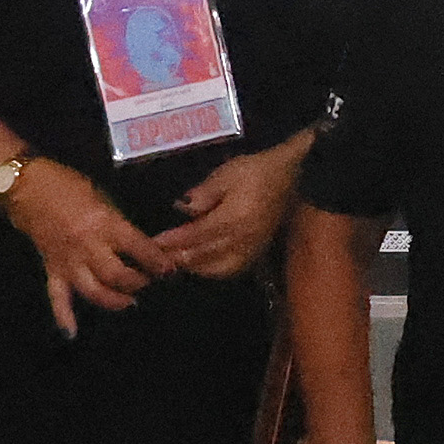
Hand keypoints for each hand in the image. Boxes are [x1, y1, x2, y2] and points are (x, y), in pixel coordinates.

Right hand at [7, 167, 169, 332]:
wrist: (28, 188)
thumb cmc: (71, 186)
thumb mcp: (104, 197)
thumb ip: (120, 225)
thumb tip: (142, 246)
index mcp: (104, 224)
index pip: (138, 247)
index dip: (157, 261)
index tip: (170, 270)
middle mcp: (88, 246)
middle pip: (118, 275)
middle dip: (139, 283)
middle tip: (150, 284)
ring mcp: (68, 261)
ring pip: (94, 291)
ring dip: (115, 301)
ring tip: (130, 303)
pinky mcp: (52, 270)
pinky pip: (57, 297)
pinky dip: (64, 317)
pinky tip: (72, 334)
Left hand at [147, 134, 310, 282]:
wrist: (290, 177)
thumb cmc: (255, 171)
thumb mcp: (226, 174)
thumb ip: (203, 194)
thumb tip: (181, 209)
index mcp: (233, 219)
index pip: (196, 235)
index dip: (173, 241)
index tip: (154, 244)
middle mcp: (242, 240)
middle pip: (203, 255)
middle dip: (178, 257)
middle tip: (156, 258)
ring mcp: (251, 250)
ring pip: (216, 268)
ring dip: (194, 267)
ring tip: (175, 262)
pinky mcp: (257, 253)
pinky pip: (231, 270)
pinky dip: (212, 271)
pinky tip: (201, 266)